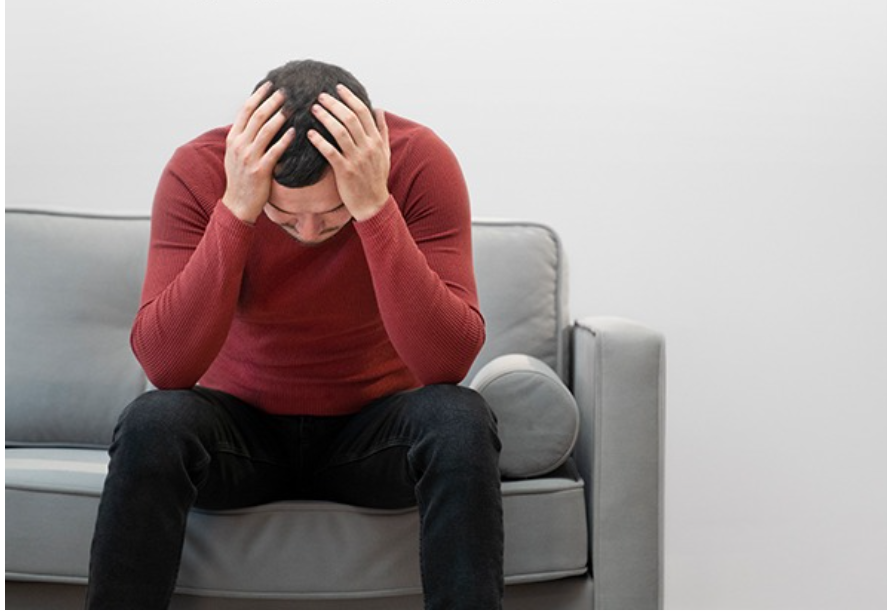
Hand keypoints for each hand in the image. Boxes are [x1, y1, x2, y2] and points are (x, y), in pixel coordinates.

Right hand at [222, 82, 294, 223]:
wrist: (238, 203)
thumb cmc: (240, 178)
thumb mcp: (235, 153)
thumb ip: (243, 135)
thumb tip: (254, 117)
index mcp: (233, 138)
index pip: (245, 110)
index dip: (258, 96)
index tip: (270, 85)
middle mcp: (239, 145)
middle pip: (257, 116)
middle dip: (272, 101)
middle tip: (285, 91)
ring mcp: (249, 157)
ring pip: (266, 130)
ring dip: (280, 116)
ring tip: (292, 106)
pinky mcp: (260, 170)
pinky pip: (274, 151)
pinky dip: (285, 140)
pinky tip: (295, 132)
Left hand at [308, 85, 390, 221]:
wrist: (373, 205)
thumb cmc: (376, 179)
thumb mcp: (385, 153)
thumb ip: (382, 130)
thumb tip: (379, 109)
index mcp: (376, 140)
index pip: (363, 112)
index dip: (350, 98)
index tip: (338, 88)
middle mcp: (367, 147)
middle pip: (350, 118)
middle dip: (334, 104)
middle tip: (320, 96)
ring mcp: (356, 159)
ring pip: (340, 132)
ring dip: (325, 118)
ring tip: (314, 109)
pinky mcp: (345, 172)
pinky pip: (330, 152)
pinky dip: (319, 141)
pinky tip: (309, 134)